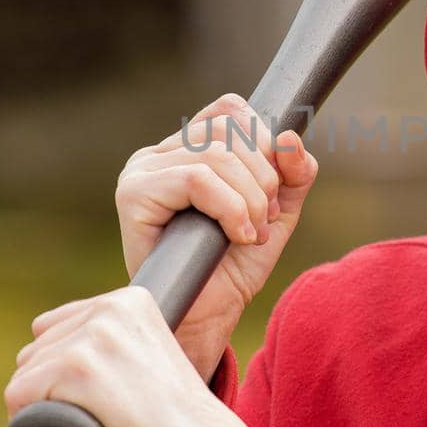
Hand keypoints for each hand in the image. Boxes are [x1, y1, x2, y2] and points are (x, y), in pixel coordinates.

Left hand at [4, 285, 249, 426]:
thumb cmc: (178, 422)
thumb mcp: (154, 358)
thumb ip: (128, 345)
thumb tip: (95, 362)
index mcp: (129, 300)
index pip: (54, 328)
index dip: (57, 368)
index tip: (84, 398)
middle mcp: (110, 309)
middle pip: (37, 350)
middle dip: (45, 388)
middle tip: (84, 421)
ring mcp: (93, 337)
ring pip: (26, 374)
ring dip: (37, 407)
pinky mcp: (78, 369)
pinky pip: (19, 393)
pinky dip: (22, 419)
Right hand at [116, 93, 319, 381]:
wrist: (209, 317)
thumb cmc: (234, 265)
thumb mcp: (276, 211)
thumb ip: (292, 172)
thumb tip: (289, 136)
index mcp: (187, 148)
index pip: (229, 109)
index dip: (263, 141)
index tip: (274, 187)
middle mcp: (160, 153)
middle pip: (228, 129)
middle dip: (263, 176)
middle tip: (265, 219)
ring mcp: (142, 171)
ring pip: (216, 155)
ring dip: (250, 198)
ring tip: (251, 233)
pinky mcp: (134, 195)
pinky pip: (196, 179)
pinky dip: (229, 207)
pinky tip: (237, 236)